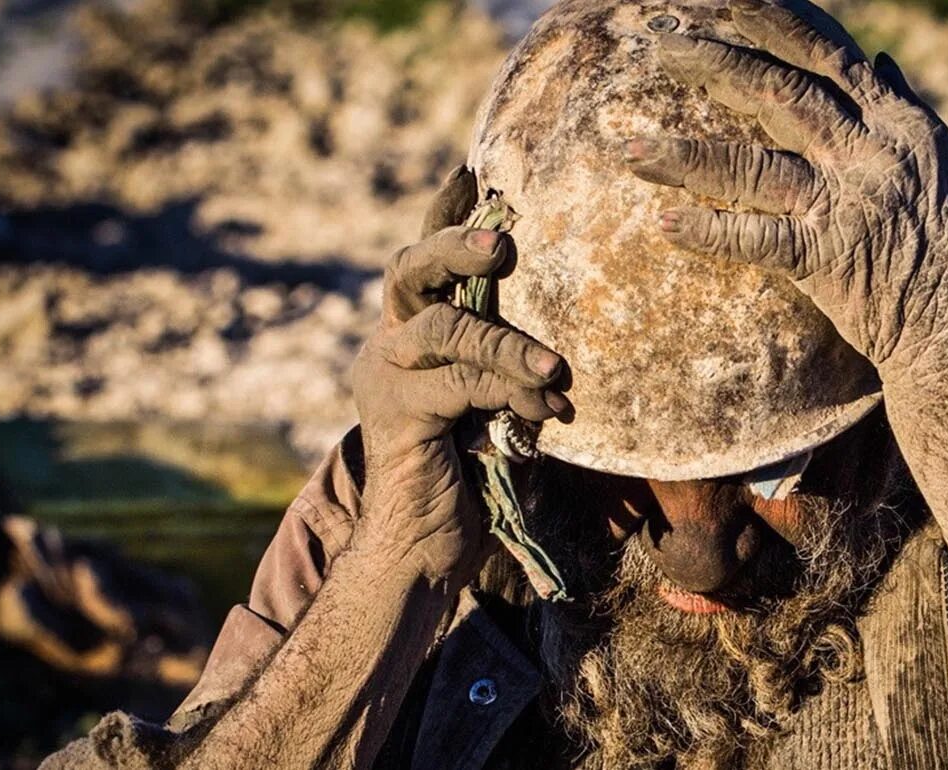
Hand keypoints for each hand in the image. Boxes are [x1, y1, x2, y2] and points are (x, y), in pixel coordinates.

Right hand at [350, 166, 569, 581]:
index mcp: (409, 335)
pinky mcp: (395, 414)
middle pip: (410, 270)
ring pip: (446, 330)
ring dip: (508, 345)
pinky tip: (545, 416)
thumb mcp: (495, 406)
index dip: (445, 216)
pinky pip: (461, 384)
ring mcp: (383, 377)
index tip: (471, 173)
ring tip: (553, 371)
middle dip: (456, 246)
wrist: (423, 547)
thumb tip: (563, 342)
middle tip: (503, 242)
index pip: (422, 262)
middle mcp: (387, 345)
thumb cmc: (470, 476)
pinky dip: (510, 395)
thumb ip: (508, 366)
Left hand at [625, 0, 947, 375]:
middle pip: (775, 90)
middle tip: (657, 41)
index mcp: (898, 121)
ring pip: (750, 163)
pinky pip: (756, 240)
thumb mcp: (946, 162)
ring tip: (627, 150)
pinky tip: (663, 224)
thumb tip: (880, 61)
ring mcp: (847, 203)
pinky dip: (708, 231)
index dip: (774, 19)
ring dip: (683, 155)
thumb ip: (904, 108)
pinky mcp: (829, 260)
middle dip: (711, 60)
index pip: (826, 52)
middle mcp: (870, 150)